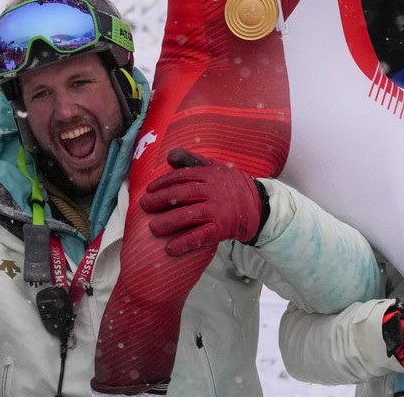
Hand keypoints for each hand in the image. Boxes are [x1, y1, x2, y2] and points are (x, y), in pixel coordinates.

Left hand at [140, 148, 267, 255]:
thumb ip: (192, 162)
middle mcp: (213, 190)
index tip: (149, 189)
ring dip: (169, 222)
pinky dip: (184, 242)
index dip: (163, 182)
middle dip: (161, 199)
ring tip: (152, 228)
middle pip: (183, 193)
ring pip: (189, 215)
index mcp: (210, 174)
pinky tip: (170, 248)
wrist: (259, 206)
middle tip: (144, 205)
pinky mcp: (222, 228)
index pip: (183, 176)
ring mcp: (218, 210)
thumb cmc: (231, 186)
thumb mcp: (216, 168)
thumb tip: (169, 156)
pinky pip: (200, 236)